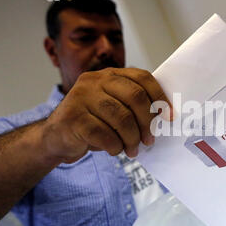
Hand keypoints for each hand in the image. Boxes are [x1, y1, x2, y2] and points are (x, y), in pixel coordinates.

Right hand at [42, 68, 170, 162]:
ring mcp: (81, 97)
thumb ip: (133, 107)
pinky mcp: (72, 117)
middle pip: (135, 96)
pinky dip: (114, 146)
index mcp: (109, 75)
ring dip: (132, 139)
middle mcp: (94, 81)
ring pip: (121, 118)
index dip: (159, 97)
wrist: (56, 137)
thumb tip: (164, 118)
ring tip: (132, 150)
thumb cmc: (92, 124)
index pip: (142, 78)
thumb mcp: (113, 109)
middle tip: (150, 140)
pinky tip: (114, 150)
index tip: (169, 116)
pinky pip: (104, 134)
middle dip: (147, 122)